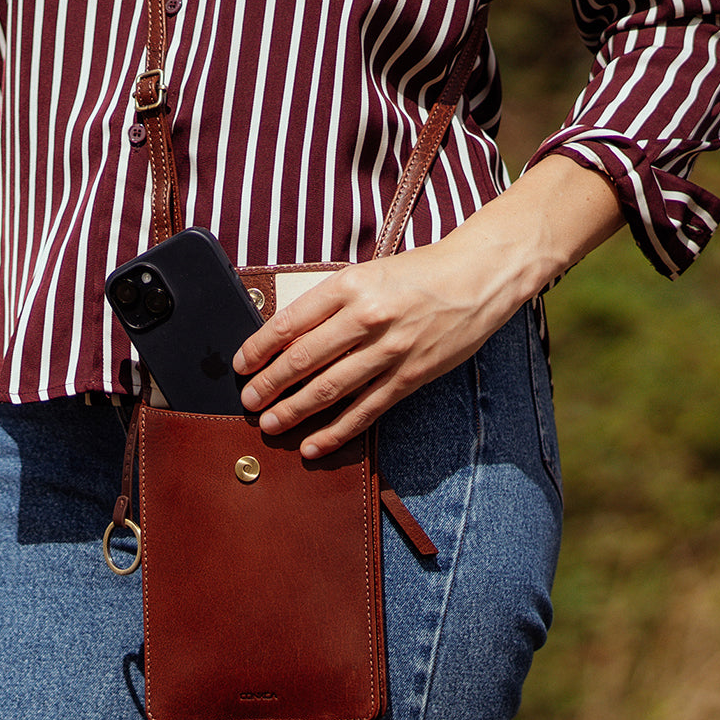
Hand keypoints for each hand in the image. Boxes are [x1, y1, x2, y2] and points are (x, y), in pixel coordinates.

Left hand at [232, 234, 519, 456]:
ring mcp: (389, 351)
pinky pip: (364, 411)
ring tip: (270, 425)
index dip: (259, 348)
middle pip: (304, 359)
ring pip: (330, 389)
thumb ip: (329, 304)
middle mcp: (367, 318)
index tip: (241, 364)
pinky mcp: (409, 377)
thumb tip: (286, 337)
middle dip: (269, 385)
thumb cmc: (418, 273)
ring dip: (294, 411)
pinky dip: (335, 432)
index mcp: (350, 286)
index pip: (290, 322)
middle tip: (248, 401)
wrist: (478, 277)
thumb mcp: (367, 274)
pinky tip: (313, 445)